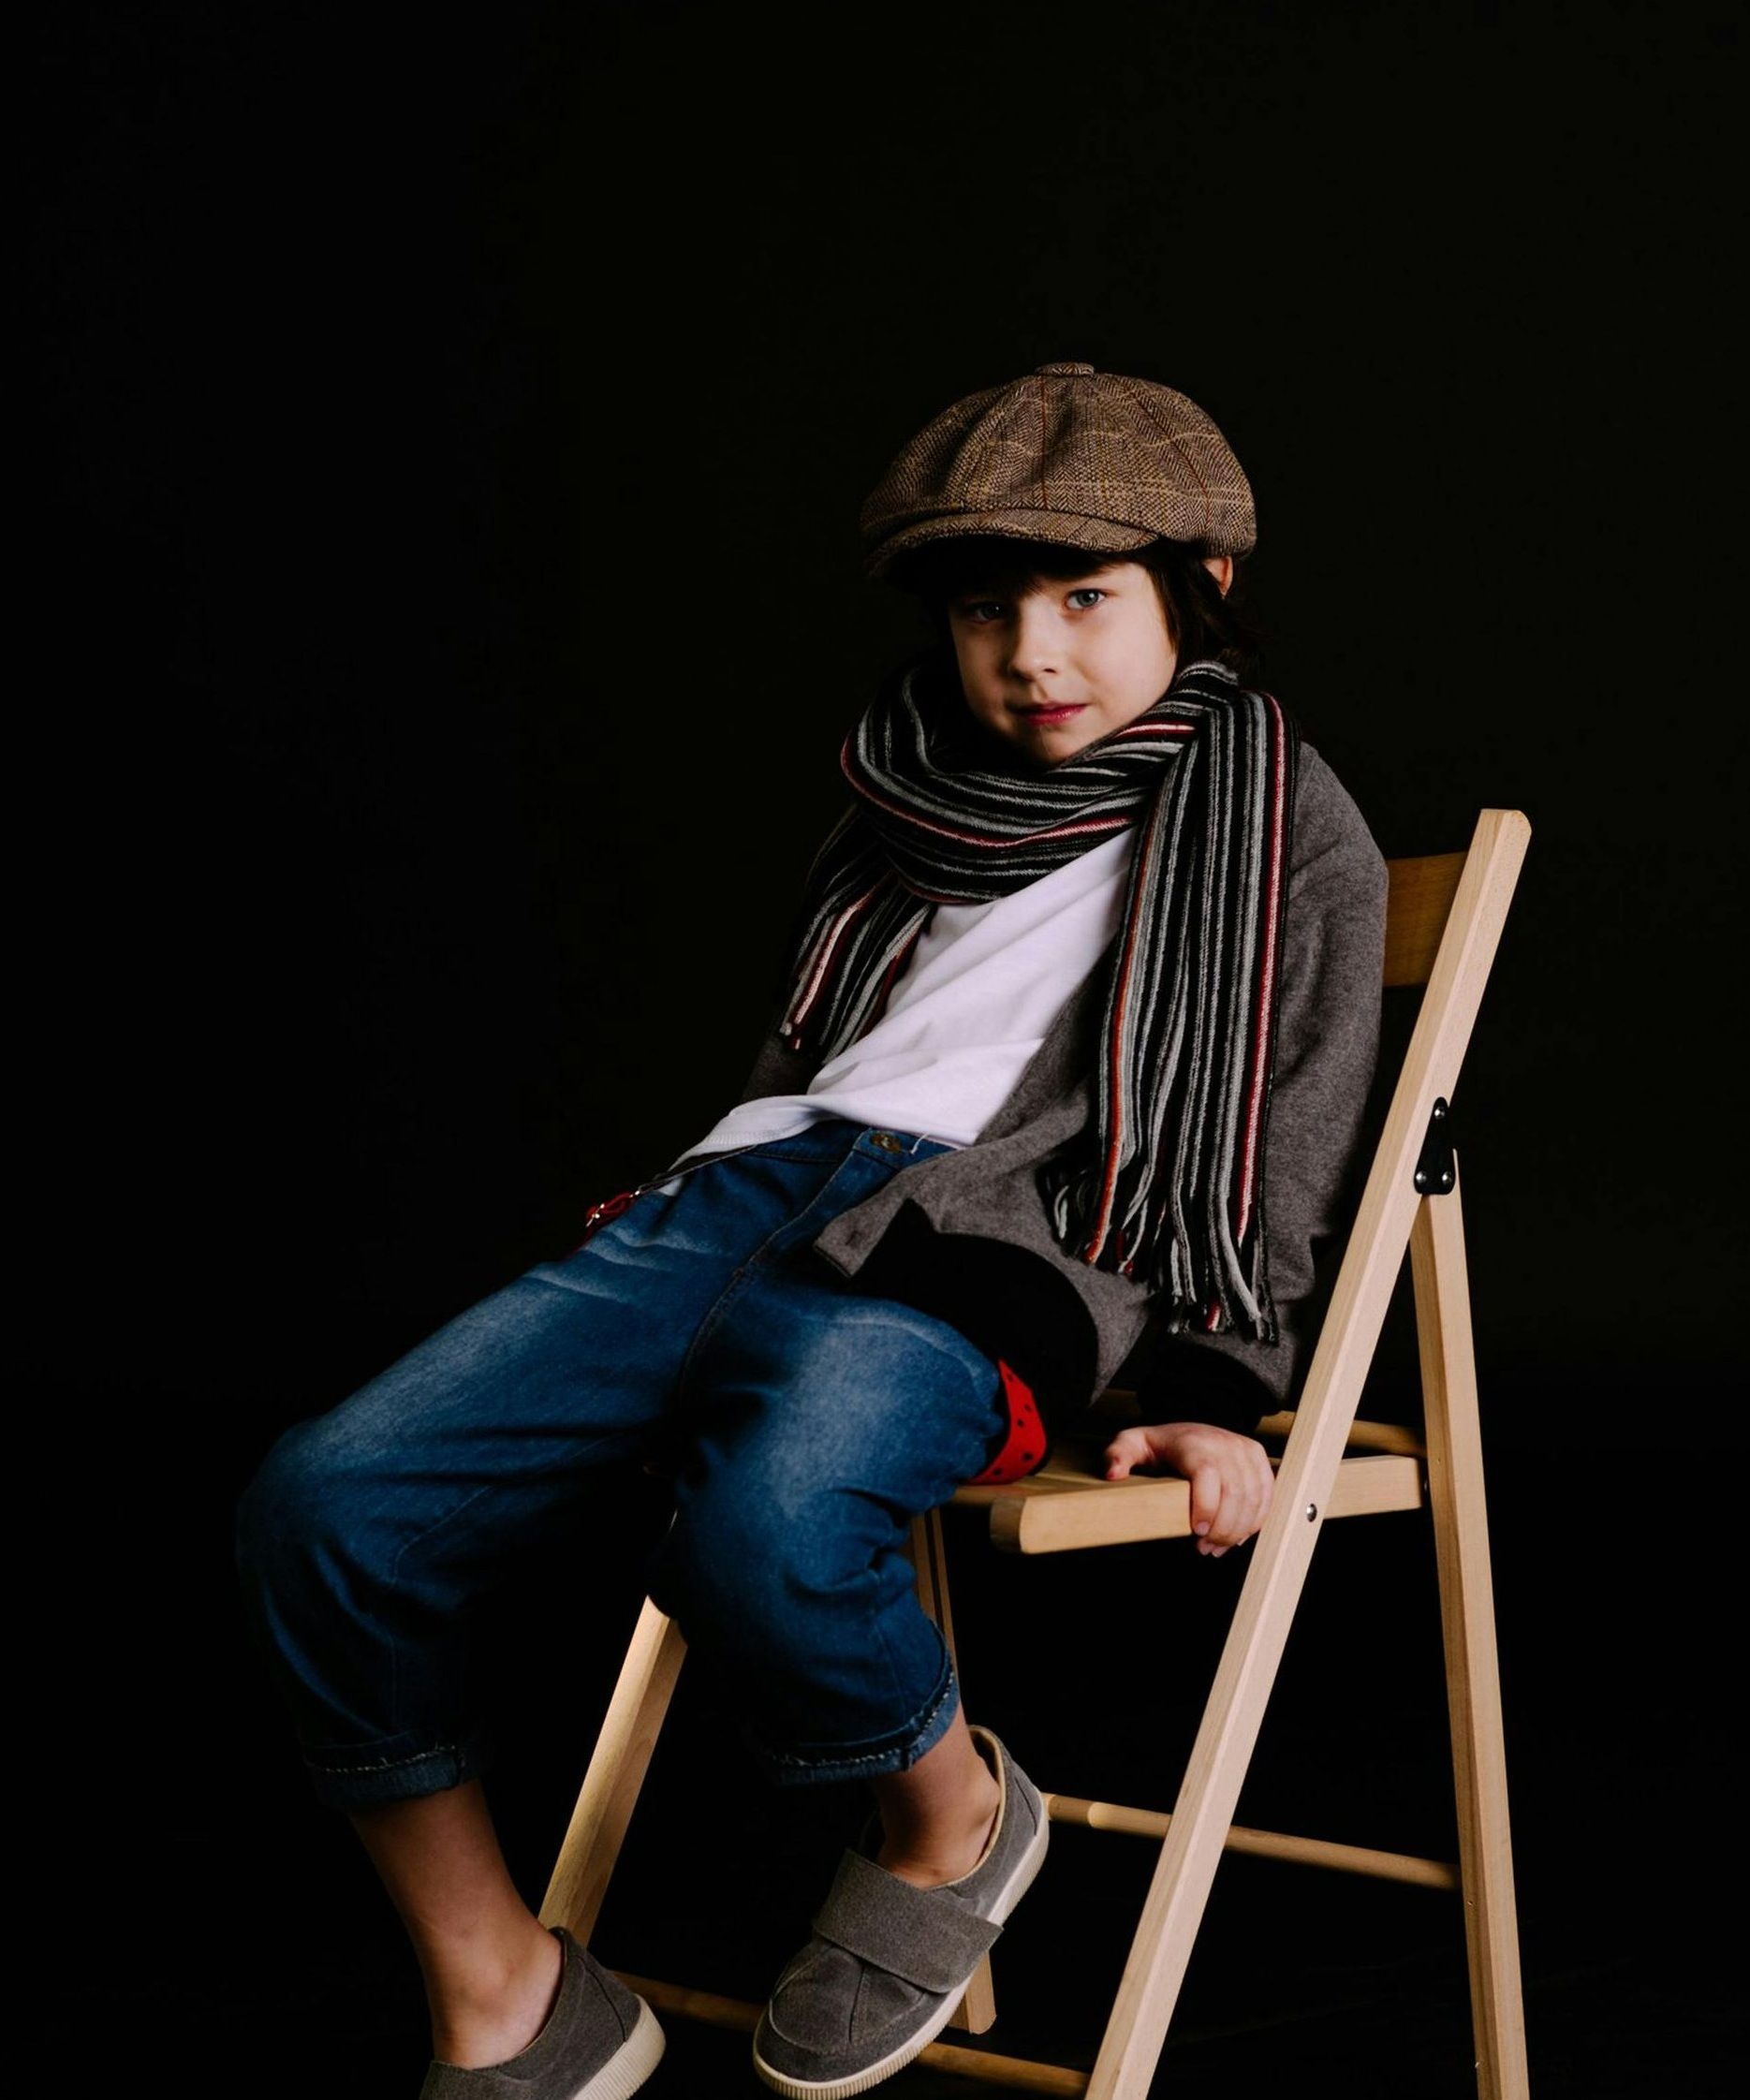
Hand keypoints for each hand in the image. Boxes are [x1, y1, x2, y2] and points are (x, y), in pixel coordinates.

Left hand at [1101, 1421, 1274, 1557]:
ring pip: (1253, 1497)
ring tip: (1217, 1547)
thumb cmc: (1160, 1444)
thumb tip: (1113, 1475)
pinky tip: (1236, 1538)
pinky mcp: (1258, 1460)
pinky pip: (1266, 1495)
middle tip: (1204, 1548)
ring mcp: (1244, 1450)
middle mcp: (1223, 1443)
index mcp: (1192, 1442)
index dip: (1206, 1505)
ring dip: (1238, 1530)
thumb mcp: (1132, 1444)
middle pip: (1235, 1491)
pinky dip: (1254, 1521)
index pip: (1208, 1473)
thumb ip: (1118, 1455)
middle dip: (1222, 1528)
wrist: (1190, 1429)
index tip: (1196, 1532)